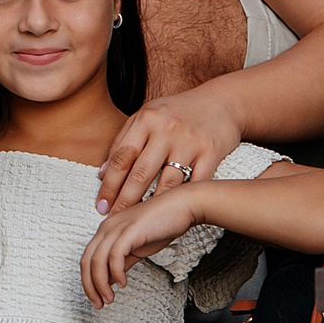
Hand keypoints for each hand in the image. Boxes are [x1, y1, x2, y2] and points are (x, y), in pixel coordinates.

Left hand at [80, 186, 200, 309]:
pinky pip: (115, 255)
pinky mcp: (131, 230)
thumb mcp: (136, 248)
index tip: (97, 298)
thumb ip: (122, 263)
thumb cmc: (162, 224)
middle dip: (90, 286)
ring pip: (98, 260)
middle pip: (87, 261)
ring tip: (110, 298)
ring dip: (101, 284)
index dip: (88, 282)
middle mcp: (108, 227)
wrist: (182, 206)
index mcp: (107, 230)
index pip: (87, 259)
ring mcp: (118, 228)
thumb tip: (110, 281)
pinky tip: (123, 283)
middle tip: (99, 304)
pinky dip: (116, 272)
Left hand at [95, 85, 243, 213]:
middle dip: (125, 200)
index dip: (109, 185)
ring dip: (151, 205)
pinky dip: (182, 199)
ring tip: (139, 220)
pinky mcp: (211, 152)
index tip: (100, 205)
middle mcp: (167, 130)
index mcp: (147, 119)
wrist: (222, 101)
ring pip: (167, 183)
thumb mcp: (147, 115)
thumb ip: (124, 140)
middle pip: (141, 173)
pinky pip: (194, 183)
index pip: (122, 158)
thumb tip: (102, 172)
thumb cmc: (179, 112)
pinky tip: (171, 213)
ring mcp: (190, 142)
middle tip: (114, 219)